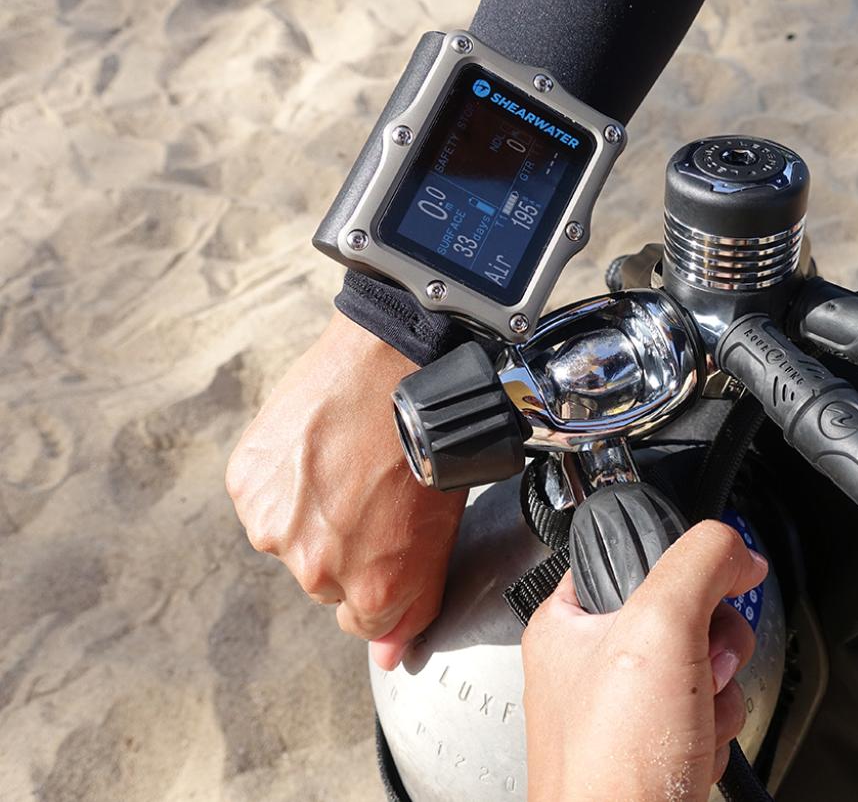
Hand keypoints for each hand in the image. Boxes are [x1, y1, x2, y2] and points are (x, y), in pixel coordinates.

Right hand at [226, 311, 465, 669]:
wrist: (393, 368)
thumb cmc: (431, 445)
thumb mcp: (441, 532)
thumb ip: (412, 604)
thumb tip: (387, 658)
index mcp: (371, 587)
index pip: (362, 624)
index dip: (378, 584)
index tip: (384, 549)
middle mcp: (316, 570)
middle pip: (325, 581)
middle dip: (345, 546)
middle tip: (371, 492)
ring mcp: (276, 527)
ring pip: (290, 539)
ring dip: (309, 512)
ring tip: (343, 464)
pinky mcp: (247, 485)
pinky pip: (264, 499)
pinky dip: (283, 480)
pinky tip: (316, 448)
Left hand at [521, 520, 768, 801]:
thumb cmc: (611, 764)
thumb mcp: (659, 627)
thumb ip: (700, 564)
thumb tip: (737, 549)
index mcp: (569, 623)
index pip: (634, 557)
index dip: (680, 569)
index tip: (703, 586)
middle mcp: (592, 664)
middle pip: (685, 613)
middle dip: (713, 642)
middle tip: (701, 664)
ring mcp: (627, 710)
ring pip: (706, 664)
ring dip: (718, 691)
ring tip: (693, 717)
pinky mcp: (658, 747)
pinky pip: (709, 713)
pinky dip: (715, 730)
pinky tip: (695, 748)